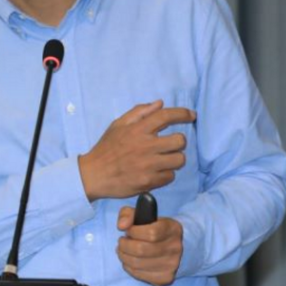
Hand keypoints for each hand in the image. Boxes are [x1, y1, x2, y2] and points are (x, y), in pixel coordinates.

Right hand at [77, 100, 193, 200]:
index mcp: (137, 129)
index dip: (182, 114)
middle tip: (170, 145)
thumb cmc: (106, 149)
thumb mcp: (118, 125)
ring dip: (174, 159)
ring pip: (179, 160)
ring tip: (164, 160)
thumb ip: (139, 112)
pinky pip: (170, 176)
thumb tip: (160, 104)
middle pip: (180, 141)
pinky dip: (165, 174)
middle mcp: (145, 146)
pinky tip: (155, 172)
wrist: (94, 175)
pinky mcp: (149, 181)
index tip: (191, 115)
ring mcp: (148, 165)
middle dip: (178, 142)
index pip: (166, 116)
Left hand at [116, 206, 183, 285]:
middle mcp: (175, 248)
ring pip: (138, 263)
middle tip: (122, 241)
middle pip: (141, 250)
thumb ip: (128, 214)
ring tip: (123, 250)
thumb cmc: (154, 228)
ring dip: (124, 256)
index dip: (134, 232)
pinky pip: (139, 275)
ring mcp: (171, 265)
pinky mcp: (165, 278)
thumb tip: (121, 225)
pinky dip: (128, 267)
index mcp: (173, 229)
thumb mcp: (143, 215)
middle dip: (125, 245)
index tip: (129, 230)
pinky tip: (129, 260)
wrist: (173, 246)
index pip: (151, 233)